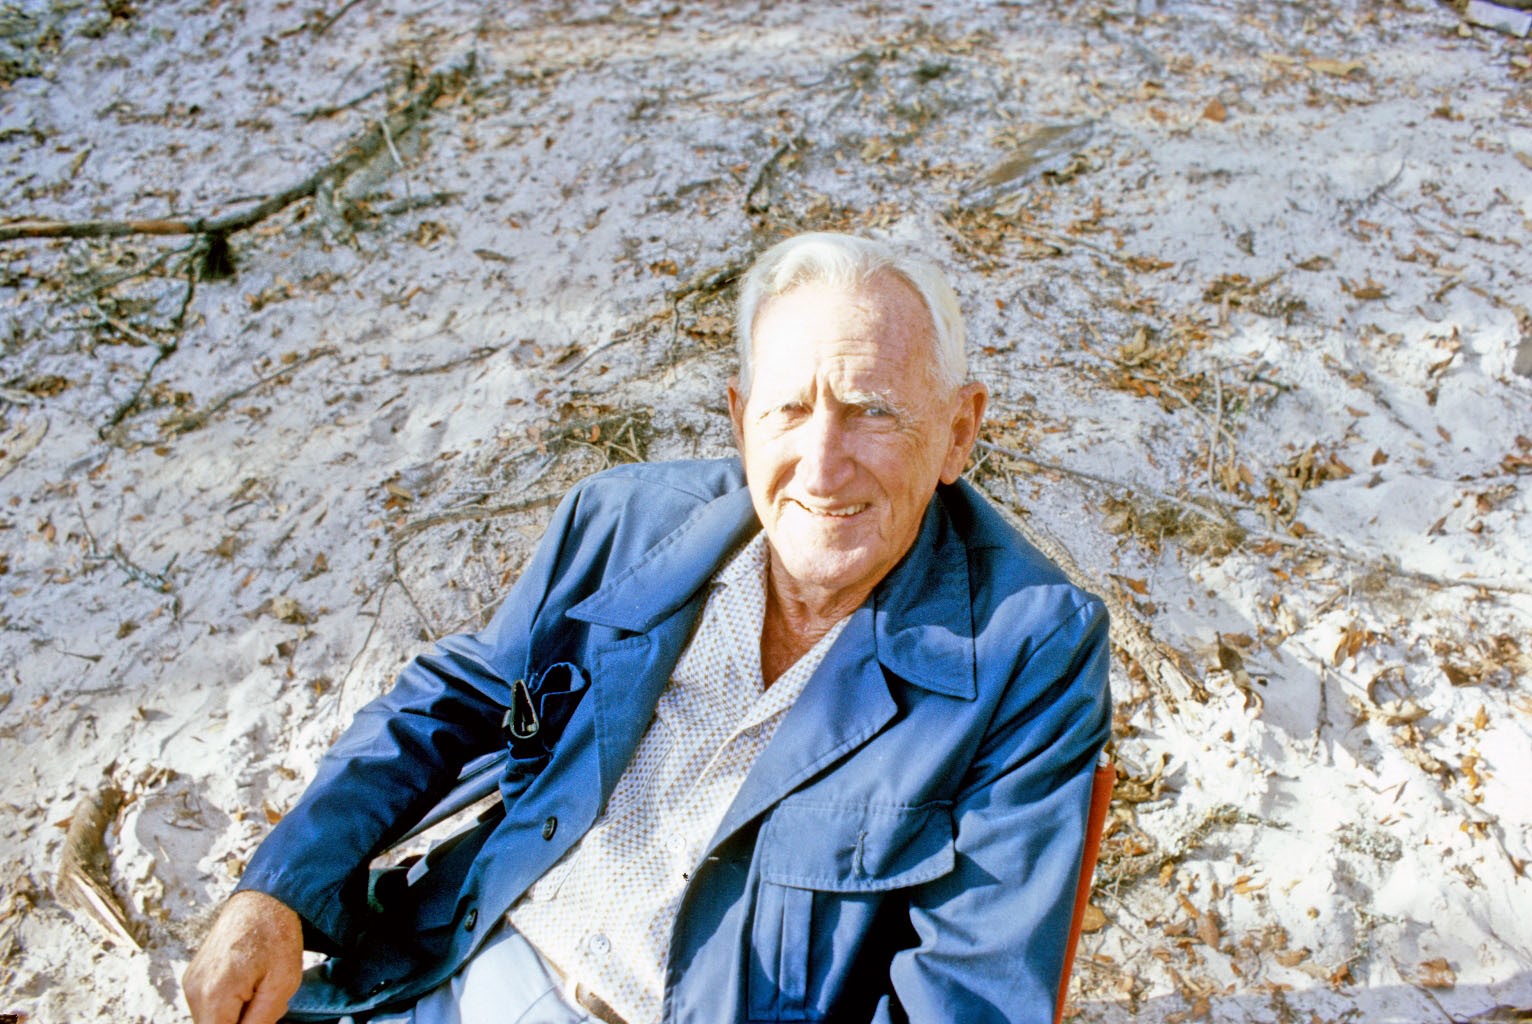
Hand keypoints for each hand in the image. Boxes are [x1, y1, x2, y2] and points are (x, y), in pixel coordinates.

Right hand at [183, 890, 303, 1023]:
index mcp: (214, 994)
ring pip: (211, 1019)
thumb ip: (261, 1021)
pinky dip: (228, 1004)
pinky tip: (248, 984)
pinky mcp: (193, 976)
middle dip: (241, 1023)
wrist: (264, 898)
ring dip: (234, 1015)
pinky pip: (208, 1005)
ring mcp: (191, 982)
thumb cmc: (276, 934)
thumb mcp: (282, 984)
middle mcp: (194, 990)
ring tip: (258, 989)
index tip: (260, 1016)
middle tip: (264, 1002)